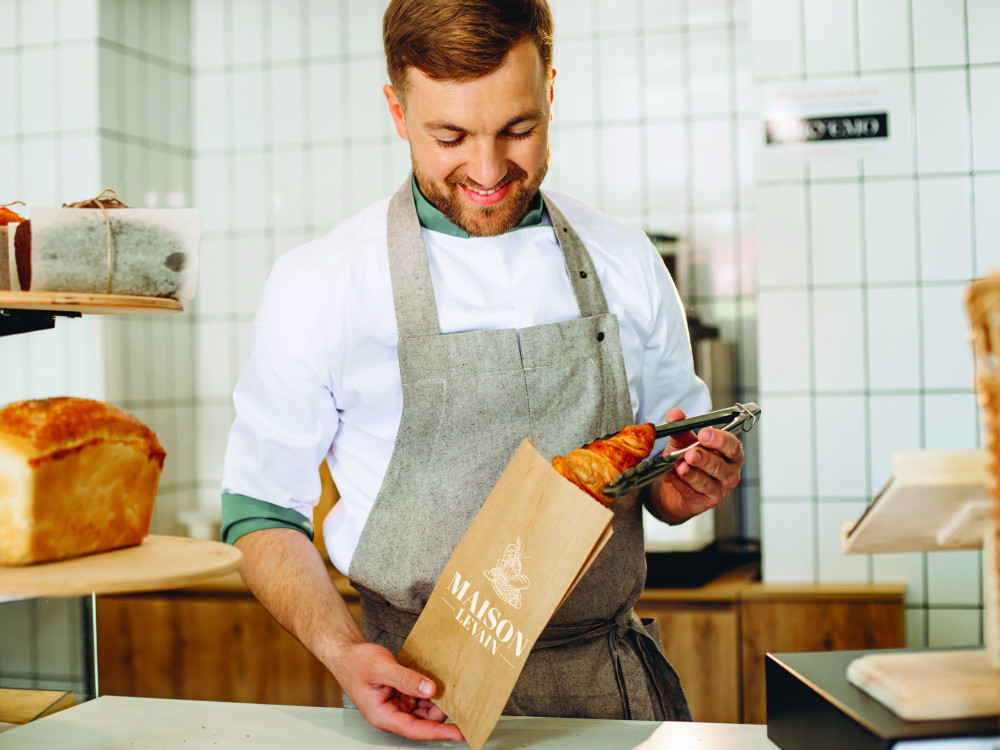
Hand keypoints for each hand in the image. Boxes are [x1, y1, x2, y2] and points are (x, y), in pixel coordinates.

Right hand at [333, 642, 463, 741]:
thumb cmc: (357, 663)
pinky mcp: (400, 696)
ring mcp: (396, 706)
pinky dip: (429, 691)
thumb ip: (406, 680)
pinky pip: (420, 698)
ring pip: (423, 710)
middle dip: (440, 711)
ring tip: (449, 687)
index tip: (458, 732)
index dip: (438, 732)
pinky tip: (436, 682)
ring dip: (436, 701)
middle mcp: (391, 715)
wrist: (348, 654)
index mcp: (382, 716)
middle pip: (423, 721)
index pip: (415, 729)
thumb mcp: (382, 668)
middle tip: (458, 696)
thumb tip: (430, 689)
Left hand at [648, 407, 743, 524]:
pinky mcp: (704, 504)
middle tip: (690, 453)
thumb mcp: (682, 442)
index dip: (719, 440)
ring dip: (691, 474)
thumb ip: (680, 428)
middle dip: (704, 459)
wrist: (672, 487)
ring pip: (707, 482)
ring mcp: (718, 491)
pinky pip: (692, 494)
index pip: (732, 446)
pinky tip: (671, 476)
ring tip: (679, 467)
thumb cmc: (685, 461)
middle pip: (721, 466)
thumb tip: (675, 413)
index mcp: (730, 455)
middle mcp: (729, 474)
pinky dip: (681, 484)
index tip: (704, 433)